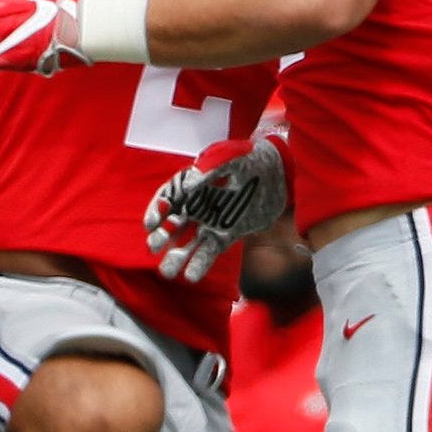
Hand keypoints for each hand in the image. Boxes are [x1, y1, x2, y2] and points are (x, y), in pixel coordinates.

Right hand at [144, 132, 287, 281]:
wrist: (279, 171)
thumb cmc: (252, 158)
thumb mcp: (232, 155)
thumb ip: (210, 167)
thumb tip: (188, 187)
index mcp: (195, 184)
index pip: (169, 198)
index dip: (157, 210)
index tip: (151, 223)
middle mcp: (199, 205)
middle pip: (173, 223)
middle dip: (161, 236)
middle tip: (153, 247)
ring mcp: (213, 221)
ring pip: (189, 243)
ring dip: (177, 257)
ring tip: (167, 272)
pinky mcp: (228, 235)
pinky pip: (210, 252)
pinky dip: (200, 264)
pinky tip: (191, 277)